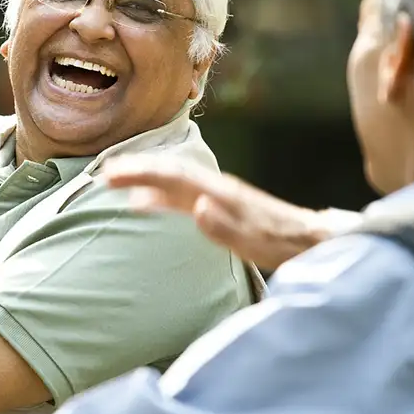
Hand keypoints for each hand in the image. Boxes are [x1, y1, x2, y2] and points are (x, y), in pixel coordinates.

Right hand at [104, 157, 330, 270]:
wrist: (309, 239)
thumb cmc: (282, 242)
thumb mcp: (257, 241)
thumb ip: (226, 226)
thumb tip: (197, 207)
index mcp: (220, 192)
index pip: (174, 176)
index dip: (142, 173)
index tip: (114, 174)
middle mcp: (214, 188)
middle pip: (168, 172)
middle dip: (136, 170)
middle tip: (104, 174)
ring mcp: (215, 196)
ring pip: (171, 182)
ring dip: (143, 180)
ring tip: (115, 182)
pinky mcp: (217, 207)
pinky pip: (179, 196)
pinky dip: (157, 195)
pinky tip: (144, 202)